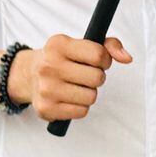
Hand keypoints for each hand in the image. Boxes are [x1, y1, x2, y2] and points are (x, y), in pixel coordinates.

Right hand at [14, 35, 132, 121]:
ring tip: (76, 87)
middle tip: (84, 75)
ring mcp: (46, 88)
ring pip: (91, 97)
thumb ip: (108, 45)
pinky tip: (68, 98)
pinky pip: (82, 112)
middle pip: (97, 78)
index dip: (104, 60)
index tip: (97, 62)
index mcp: (58, 44)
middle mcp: (49, 66)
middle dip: (96, 78)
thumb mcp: (80, 45)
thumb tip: (127, 58)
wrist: (28, 76)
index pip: (99, 54)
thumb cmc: (62, 59)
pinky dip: (80, 107)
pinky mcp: (46, 109)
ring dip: (89, 93)